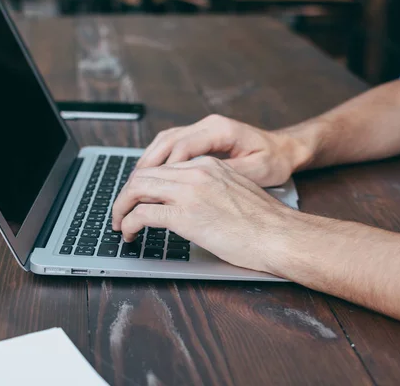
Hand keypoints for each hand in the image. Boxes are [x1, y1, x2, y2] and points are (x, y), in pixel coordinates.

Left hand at [111, 156, 299, 273]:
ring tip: (119, 224)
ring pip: (137, 189)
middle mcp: (196, 172)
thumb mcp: (235, 192)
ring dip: (121, 207)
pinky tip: (128, 234)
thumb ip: (210, 189)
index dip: (143, 183)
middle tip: (120, 211)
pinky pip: (142, 214)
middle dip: (126, 194)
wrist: (280, 234)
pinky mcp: (185, 216)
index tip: (137, 198)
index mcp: (207, 165)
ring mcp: (190, 192)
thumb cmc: (264, 222)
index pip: (163, 167)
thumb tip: (190, 203)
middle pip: (144, 173)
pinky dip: (128, 223)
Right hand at [135, 114, 312, 186]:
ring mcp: (203, 130)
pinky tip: (150, 180)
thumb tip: (194, 185)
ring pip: (164, 143)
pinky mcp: (202, 139)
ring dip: (147, 165)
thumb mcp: (256, 172)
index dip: (157, 172)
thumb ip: (224, 174)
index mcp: (218, 130)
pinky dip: (158, 162)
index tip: (143, 192)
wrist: (287, 151)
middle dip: (144, 169)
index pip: (178, 148)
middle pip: (165, 143)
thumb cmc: (275, 161)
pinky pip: (171, 147)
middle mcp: (207, 125)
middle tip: (129, 193)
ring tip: (133, 189)